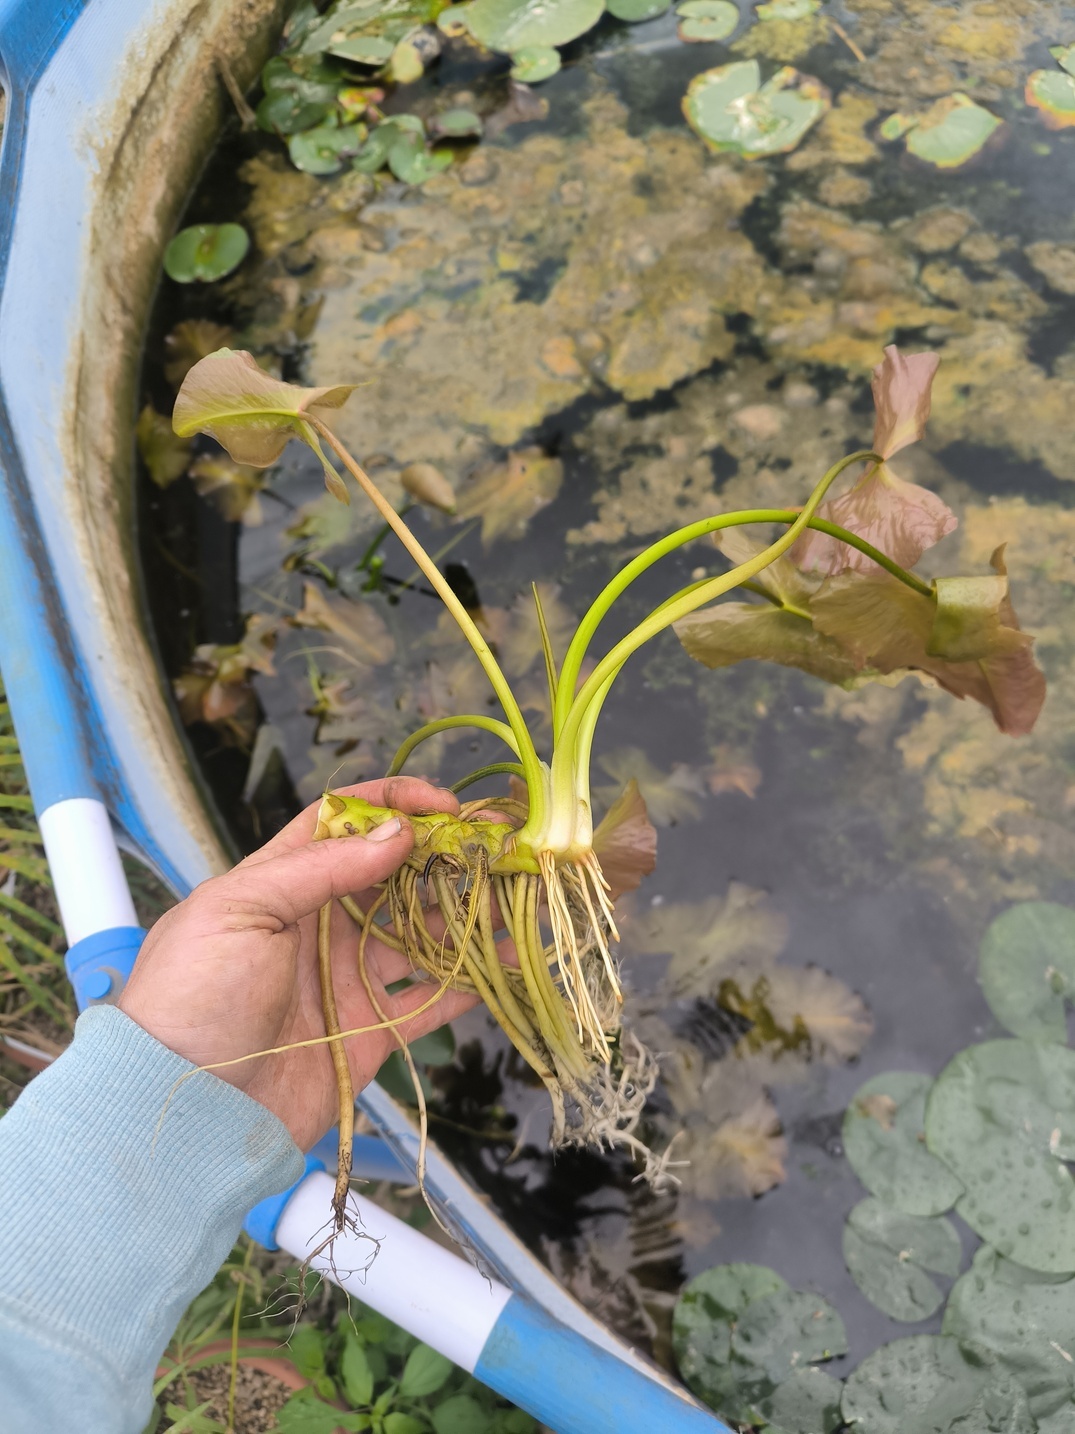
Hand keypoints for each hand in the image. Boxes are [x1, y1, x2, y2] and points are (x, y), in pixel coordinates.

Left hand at [119, 777, 477, 1149]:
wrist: (183, 1112)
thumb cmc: (192, 998)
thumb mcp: (238, 910)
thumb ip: (318, 869)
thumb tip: (396, 834)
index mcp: (280, 884)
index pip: (343, 824)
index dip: (393, 805)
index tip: (443, 805)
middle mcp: (320, 925)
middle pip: (395, 876)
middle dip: (446, 856)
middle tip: (500, 844)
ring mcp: (348, 979)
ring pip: (422, 934)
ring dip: (468, 913)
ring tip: (517, 896)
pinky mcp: (370, 1033)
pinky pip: (431, 999)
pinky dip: (473, 981)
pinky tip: (511, 961)